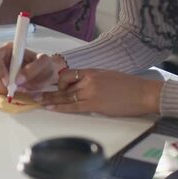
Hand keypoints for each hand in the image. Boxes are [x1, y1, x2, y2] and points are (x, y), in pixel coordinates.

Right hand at [0, 42, 67, 93]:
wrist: (47, 74)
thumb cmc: (45, 64)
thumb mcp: (44, 62)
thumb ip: (33, 69)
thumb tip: (18, 80)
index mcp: (8, 49)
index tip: (9, 81)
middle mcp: (1, 59)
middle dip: (1, 83)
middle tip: (13, 90)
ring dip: (3, 89)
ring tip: (18, 90)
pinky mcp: (0, 81)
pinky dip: (3, 92)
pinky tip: (15, 91)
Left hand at [38, 69, 163, 116]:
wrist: (144, 93)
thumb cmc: (129, 86)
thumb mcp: (107, 76)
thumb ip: (92, 80)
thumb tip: (80, 87)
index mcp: (91, 71)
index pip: (67, 74)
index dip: (57, 81)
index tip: (48, 85)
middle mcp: (88, 79)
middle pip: (63, 84)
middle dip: (47, 89)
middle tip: (34, 92)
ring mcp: (91, 91)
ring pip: (65, 95)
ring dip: (50, 98)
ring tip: (38, 101)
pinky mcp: (95, 104)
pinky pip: (73, 106)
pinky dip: (60, 107)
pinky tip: (51, 107)